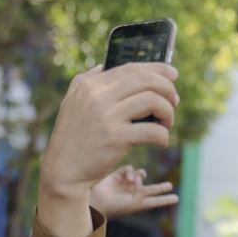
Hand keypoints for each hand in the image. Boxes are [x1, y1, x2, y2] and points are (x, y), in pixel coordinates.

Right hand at [40, 64, 178, 204]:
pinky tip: (162, 141)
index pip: (131, 68)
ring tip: (167, 122)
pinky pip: (152, 130)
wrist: (63, 171)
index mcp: (90, 85)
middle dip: (167, 88)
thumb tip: (105, 65)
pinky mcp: (116, 138)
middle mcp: (98, 96)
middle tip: (174, 100)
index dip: (157, 68)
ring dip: (168, 111)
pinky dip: (163, 135)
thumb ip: (86, 81)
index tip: (173, 74)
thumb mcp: (71, 102)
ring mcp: (107, 117)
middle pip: (146, 80)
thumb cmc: (71, 138)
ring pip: (153, 101)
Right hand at [89, 165, 178, 219]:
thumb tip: (142, 177)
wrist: (97, 202)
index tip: (176, 199)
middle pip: (151, 189)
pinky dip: (131, 172)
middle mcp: (133, 194)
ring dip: (141, 176)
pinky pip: (130, 169)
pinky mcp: (117, 176)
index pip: (155, 201)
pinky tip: (128, 179)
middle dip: (160, 187)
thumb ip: (142, 192)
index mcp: (138, 204)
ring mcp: (126, 184)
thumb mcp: (133, 204)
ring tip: (134, 181)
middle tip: (170, 185)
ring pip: (140, 175)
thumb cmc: (116, 207)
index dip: (165, 200)